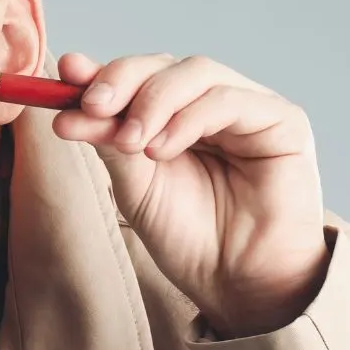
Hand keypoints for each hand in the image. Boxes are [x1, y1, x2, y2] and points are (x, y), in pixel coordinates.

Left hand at [49, 52, 329, 337]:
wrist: (237, 284)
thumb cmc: (191, 239)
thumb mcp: (135, 185)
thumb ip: (109, 141)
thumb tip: (66, 105)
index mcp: (178, 116)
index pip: (139, 77)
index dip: (103, 72)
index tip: (67, 73)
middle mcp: (214, 104)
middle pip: (165, 65)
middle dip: (123, 80)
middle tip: (93, 105)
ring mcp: (250, 109)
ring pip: (196, 72)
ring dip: (153, 101)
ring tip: (131, 142)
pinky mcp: (283, 122)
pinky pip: (229, 99)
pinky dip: (189, 118)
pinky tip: (163, 150)